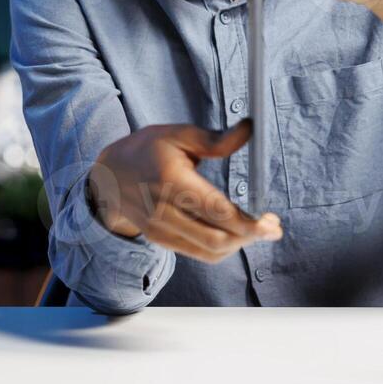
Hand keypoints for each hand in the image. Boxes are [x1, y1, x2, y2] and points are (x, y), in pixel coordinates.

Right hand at [88, 121, 281, 263]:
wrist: (109, 177)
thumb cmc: (147, 150)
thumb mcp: (177, 134)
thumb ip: (214, 138)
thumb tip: (249, 130)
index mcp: (169, 181)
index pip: (215, 210)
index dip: (248, 221)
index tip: (271, 221)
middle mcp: (162, 210)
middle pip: (217, 237)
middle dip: (250, 236)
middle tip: (273, 227)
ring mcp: (160, 230)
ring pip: (210, 250)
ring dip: (240, 244)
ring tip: (259, 230)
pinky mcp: (161, 240)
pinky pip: (199, 253)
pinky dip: (223, 248)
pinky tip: (236, 234)